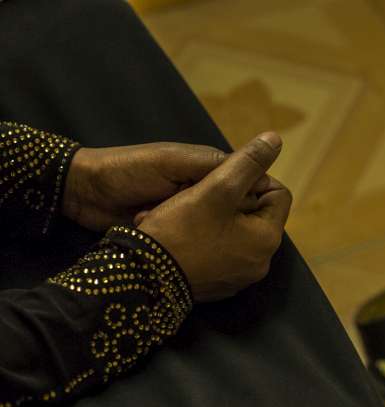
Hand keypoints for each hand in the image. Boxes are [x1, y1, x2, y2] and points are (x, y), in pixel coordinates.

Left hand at [63, 142, 271, 231]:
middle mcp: (204, 194)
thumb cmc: (129, 170)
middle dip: (226, 221)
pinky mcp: (177, 235)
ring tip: (188, 237)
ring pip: (217, 230)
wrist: (84, 193)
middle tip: (208, 226)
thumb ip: (217, 164)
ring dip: (204, 234)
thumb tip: (267, 148)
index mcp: (208, 169)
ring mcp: (191, 216)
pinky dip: (188, 245)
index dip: (253, 198)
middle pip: (236, 211)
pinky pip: (196, 243)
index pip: (250, 184)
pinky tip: (180, 249)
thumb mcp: (174, 162)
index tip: (247, 214)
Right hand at [137, 132, 291, 301]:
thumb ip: (247, 162)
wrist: (142, 279)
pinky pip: (218, 252)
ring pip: (233, 232)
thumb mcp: (217, 188)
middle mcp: (260, 263)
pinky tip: (179, 233)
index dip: (253, 178)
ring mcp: (239, 277)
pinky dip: (204, 239)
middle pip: (255, 214)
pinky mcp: (218, 286)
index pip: (278, 194)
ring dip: (213, 216)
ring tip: (184, 211)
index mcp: (267, 240)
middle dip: (229, 198)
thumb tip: (274, 140)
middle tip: (198, 193)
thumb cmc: (181, 231)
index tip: (223, 177)